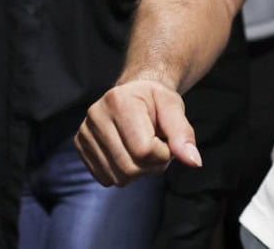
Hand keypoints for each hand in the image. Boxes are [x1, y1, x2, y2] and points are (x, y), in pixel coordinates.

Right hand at [75, 78, 201, 186]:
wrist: (132, 95)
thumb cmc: (155, 101)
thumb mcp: (173, 108)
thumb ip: (183, 134)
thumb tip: (194, 162)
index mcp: (119, 100)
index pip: (144, 150)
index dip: (162, 153)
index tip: (165, 141)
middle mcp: (96, 114)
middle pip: (129, 167)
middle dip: (151, 165)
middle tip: (156, 148)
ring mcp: (84, 131)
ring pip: (118, 177)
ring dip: (138, 171)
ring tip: (141, 149)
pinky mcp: (80, 145)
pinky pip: (105, 178)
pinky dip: (122, 173)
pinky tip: (127, 154)